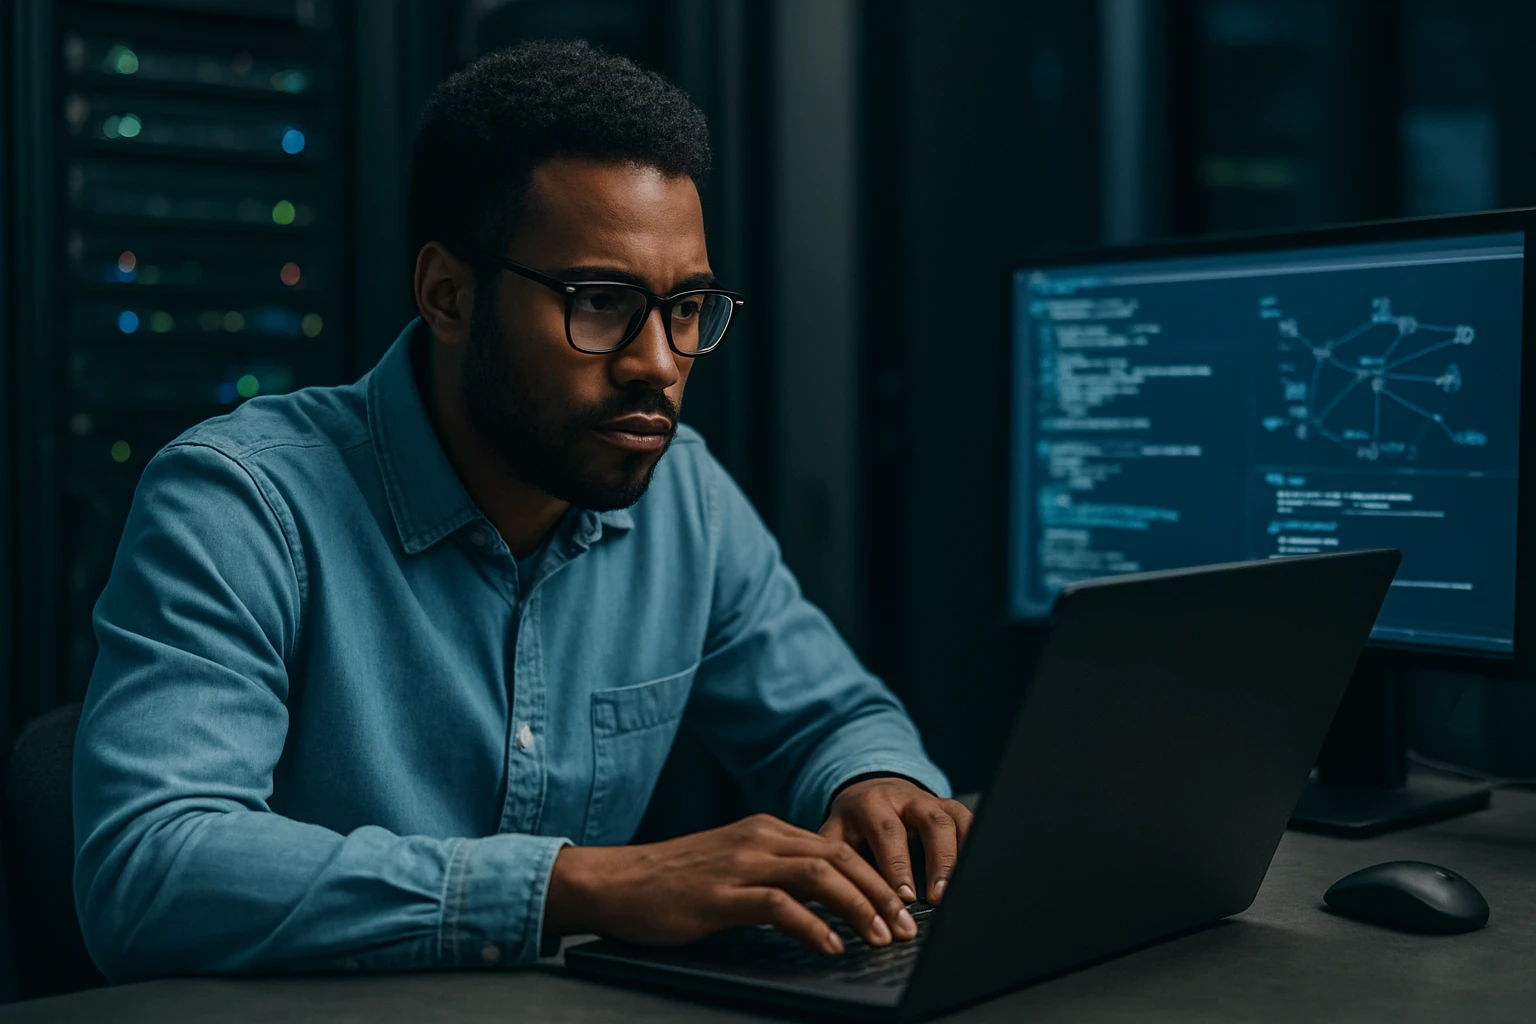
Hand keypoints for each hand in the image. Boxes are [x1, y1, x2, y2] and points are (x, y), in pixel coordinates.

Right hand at [544, 814, 918, 954]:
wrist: (618, 881)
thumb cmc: (675, 881)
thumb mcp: (735, 865)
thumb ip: (777, 873)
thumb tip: (827, 899)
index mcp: (767, 830)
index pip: (836, 847)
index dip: (875, 877)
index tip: (903, 907)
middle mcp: (759, 839)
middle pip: (837, 857)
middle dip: (879, 892)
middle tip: (907, 926)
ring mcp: (739, 863)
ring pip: (817, 875)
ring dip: (857, 907)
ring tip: (881, 937)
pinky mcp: (719, 893)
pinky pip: (777, 904)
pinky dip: (810, 924)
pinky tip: (830, 945)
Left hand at [820, 777, 972, 904]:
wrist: (868, 793)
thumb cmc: (850, 825)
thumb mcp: (833, 835)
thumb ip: (832, 860)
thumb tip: (830, 897)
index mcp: (871, 804)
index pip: (887, 832)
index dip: (897, 865)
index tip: (904, 897)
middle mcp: (906, 798)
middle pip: (930, 823)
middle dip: (937, 862)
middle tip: (938, 899)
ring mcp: (932, 802)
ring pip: (954, 822)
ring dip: (959, 858)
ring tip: (959, 892)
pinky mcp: (950, 809)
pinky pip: (969, 822)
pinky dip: (976, 846)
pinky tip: (977, 874)